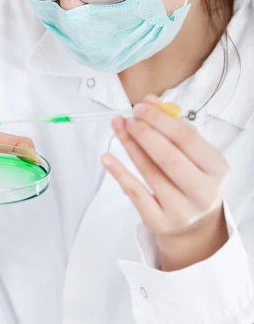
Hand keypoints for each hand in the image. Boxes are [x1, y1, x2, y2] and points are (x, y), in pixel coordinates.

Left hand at [102, 94, 229, 269]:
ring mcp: (181, 210)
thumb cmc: (192, 177)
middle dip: (145, 134)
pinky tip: (107, 158)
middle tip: (128, 119)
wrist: (195, 222)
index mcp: (216, 169)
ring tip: (118, 127)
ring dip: (130, 146)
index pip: (187, 139)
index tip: (141, 107)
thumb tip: (149, 102)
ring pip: (150, 173)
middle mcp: (202, 192)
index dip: (160, 120)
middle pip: (169, 158)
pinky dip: (119, 173)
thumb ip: (173, 126)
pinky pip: (135, 193)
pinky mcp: (160, 222)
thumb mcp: (193, 153)